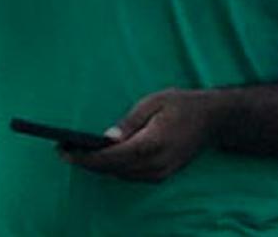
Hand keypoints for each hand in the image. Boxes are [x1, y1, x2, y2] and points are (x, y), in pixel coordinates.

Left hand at [64, 90, 226, 182]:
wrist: (214, 119)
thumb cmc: (182, 105)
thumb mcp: (153, 102)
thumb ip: (128, 123)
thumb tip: (105, 140)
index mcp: (151, 145)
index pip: (109, 158)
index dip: (84, 158)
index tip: (64, 152)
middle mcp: (155, 165)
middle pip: (111, 170)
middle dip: (86, 162)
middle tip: (64, 150)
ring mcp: (160, 173)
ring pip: (120, 174)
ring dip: (99, 166)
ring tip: (77, 153)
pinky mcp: (161, 175)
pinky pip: (131, 175)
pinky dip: (114, 168)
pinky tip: (101, 157)